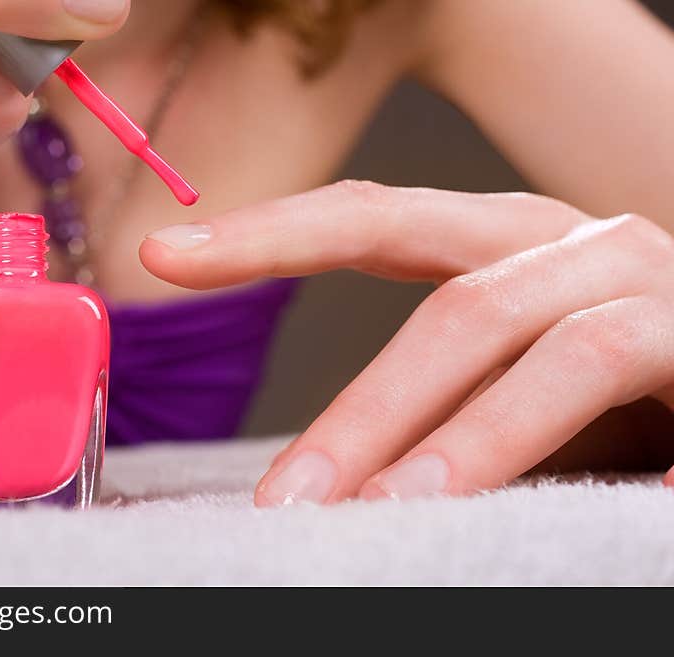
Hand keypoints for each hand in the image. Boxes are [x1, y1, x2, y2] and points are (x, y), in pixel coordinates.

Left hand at [140, 181, 673, 502]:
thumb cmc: (629, 390)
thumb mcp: (516, 392)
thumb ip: (436, 411)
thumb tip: (333, 477)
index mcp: (505, 245)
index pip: (373, 222)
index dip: (270, 233)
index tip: (168, 255)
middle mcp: (565, 244)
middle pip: (440, 293)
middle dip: (357, 406)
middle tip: (285, 501)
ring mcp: (634, 274)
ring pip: (511, 332)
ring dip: (437, 433)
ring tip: (374, 513)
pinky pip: (600, 367)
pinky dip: (534, 437)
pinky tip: (493, 504)